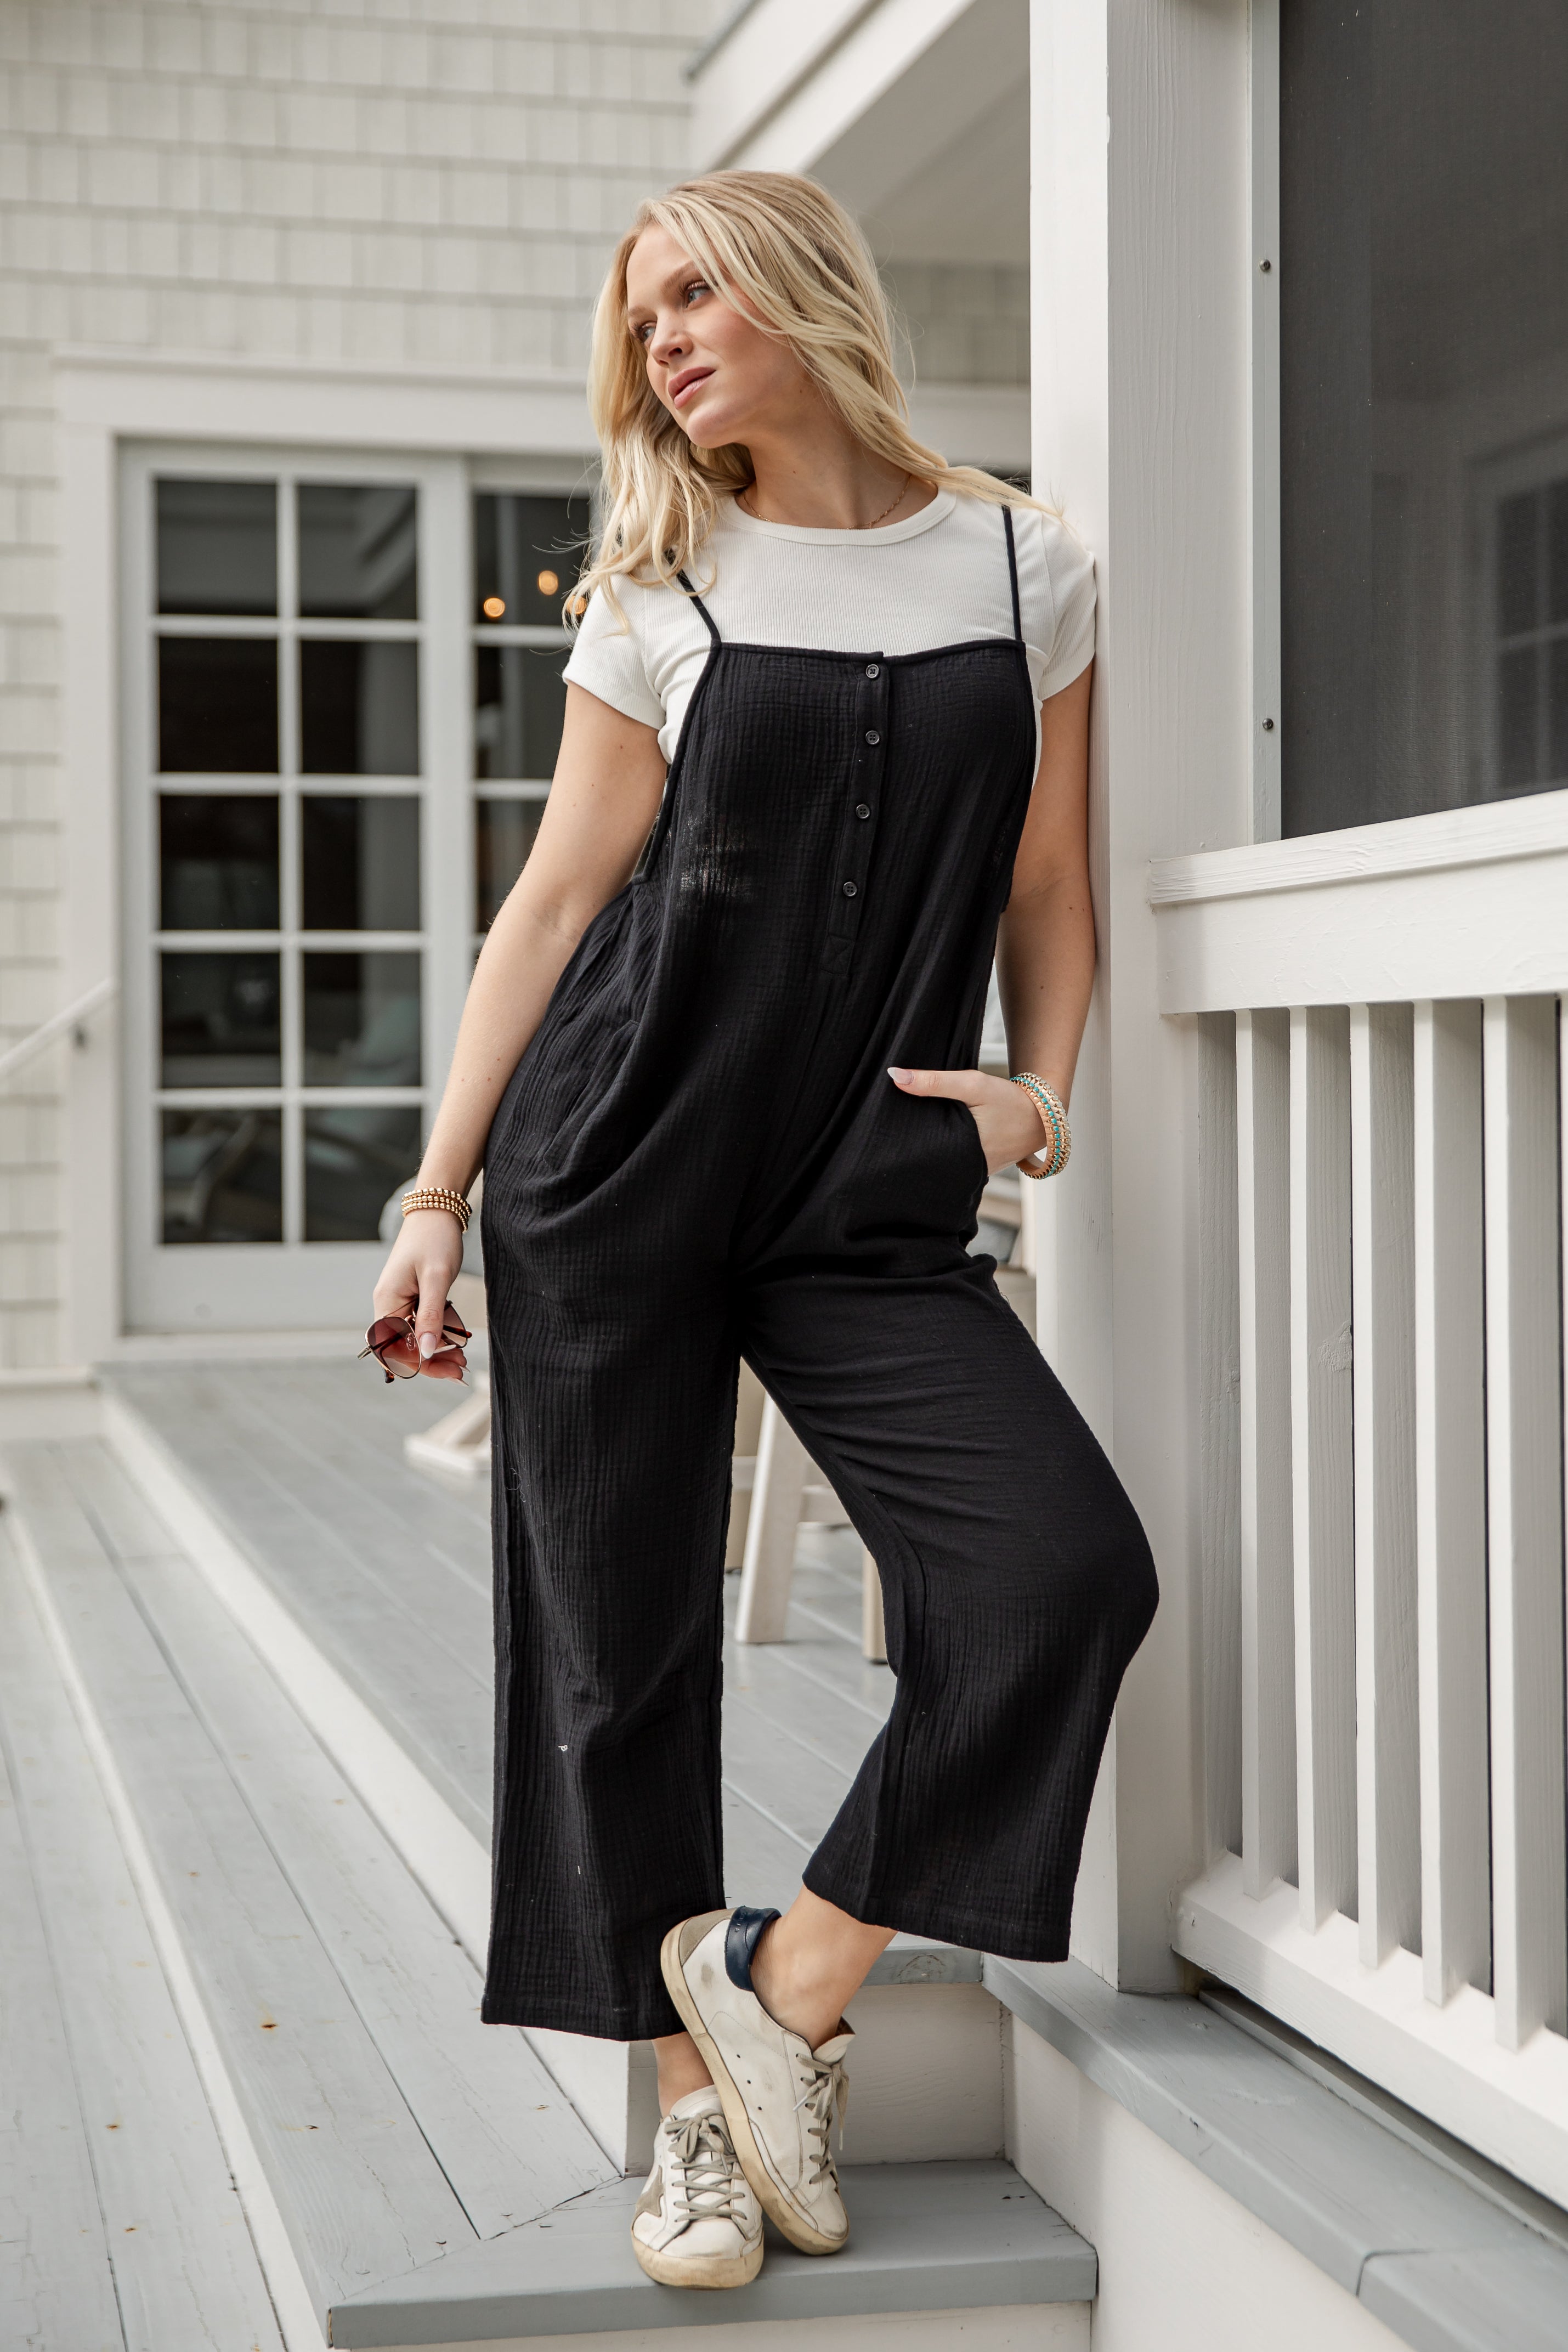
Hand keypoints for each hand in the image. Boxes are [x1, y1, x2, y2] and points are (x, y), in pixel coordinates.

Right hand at [371, 1209, 468, 1380]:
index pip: (394, 1348)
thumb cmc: (435, 1239)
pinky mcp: (415, 1297)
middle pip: (405, 1347)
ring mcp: (401, 1302)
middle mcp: (389, 1305)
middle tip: (462, 1370)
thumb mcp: (436, 1278)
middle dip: (432, 1361)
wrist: (437, 1209)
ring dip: (439, 1350)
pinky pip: (424, 1324)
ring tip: (464, 1358)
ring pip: (416, 1338)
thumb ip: (432, 1317)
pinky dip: (441, 1334)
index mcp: (387, 1302)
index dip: (420, 1365)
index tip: (449, 1372)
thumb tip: (427, 1353)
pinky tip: (458, 1339)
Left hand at [887, 1065, 1049, 1176]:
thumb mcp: (972, 1085)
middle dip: (910, 1148)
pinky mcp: (978, 1169)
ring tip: (904, 1134)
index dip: (900, 1144)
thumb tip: (895, 1076)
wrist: (1043, 1115)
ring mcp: (973, 1174)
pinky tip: (932, 1137)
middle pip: (926, 1161)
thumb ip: (934, 1082)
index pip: (919, 1155)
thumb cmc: (1009, 1099)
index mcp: (963, 1156)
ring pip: (940, 1163)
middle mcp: (967, 1172)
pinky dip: (944, 1150)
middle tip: (888, 1131)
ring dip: (927, 1150)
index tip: (884, 1130)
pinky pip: (953, 1162)